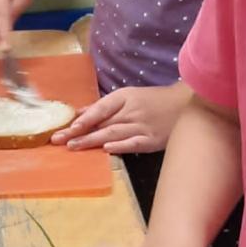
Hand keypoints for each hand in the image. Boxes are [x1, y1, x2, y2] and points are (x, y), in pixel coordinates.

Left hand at [51, 84, 192, 153]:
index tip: (68, 127)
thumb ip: (103, 106)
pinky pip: (133, 144)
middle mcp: (131, 112)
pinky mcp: (152, 140)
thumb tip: (78, 113)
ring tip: (73, 147)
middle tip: (59, 140)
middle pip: (102, 123)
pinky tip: (106, 150)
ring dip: (92, 141)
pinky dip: (120, 146)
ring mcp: (142, 126)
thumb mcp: (127, 96)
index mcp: (124, 98)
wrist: (186, 104)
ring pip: (113, 134)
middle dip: (78, 133)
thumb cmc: (153, 100)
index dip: (83, 118)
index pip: (100, 109)